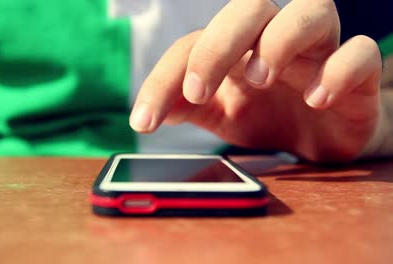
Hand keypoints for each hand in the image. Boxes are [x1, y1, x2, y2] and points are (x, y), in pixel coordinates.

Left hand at [129, 0, 381, 162]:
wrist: (320, 138)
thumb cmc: (267, 117)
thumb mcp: (220, 112)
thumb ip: (187, 107)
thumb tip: (148, 113)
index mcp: (237, 48)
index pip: (193, 46)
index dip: (162, 79)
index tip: (144, 121)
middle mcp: (275, 39)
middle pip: (250, 9)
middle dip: (219, 45)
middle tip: (199, 89)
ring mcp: (318, 52)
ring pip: (311, 12)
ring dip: (279, 42)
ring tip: (259, 79)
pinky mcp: (356, 73)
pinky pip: (360, 53)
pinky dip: (338, 71)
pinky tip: (316, 100)